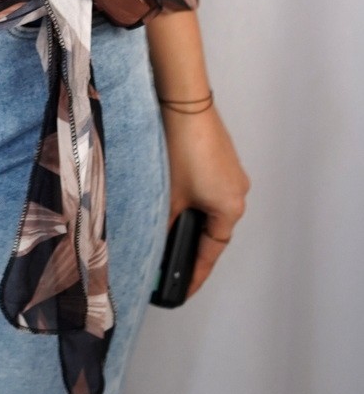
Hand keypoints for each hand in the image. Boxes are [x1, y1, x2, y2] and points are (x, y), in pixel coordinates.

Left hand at [160, 101, 250, 297]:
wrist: (185, 103)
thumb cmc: (180, 147)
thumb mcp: (169, 193)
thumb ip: (164, 223)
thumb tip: (155, 241)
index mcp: (230, 207)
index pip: (211, 251)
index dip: (195, 272)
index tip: (182, 290)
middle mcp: (237, 191)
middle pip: (213, 229)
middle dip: (191, 243)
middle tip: (169, 261)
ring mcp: (231, 172)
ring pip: (210, 207)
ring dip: (191, 217)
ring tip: (167, 228)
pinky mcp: (222, 156)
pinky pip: (209, 186)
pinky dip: (193, 197)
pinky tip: (174, 195)